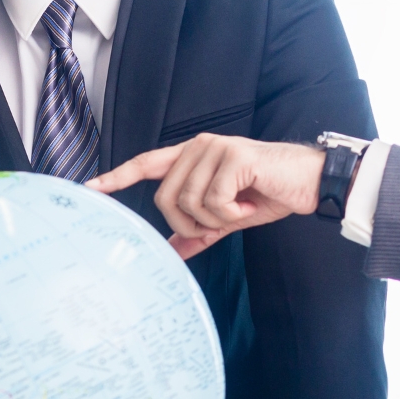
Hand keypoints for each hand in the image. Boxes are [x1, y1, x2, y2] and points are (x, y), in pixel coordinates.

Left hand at [88, 135, 327, 258]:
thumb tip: (171, 252)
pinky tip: (251, 204)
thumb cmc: (269, 195)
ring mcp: (214, 148)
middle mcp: (198, 146)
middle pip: (165, 198)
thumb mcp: (227, 218)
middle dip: (190, 223)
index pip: (147, 164)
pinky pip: (213, 201)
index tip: (88, 188)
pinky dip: (232, 214)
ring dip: (216, 219)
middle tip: (221, 223)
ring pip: (188, 202)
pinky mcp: (232, 156)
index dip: (117, 176)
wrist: (310, 184)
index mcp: (192, 156)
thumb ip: (198, 231)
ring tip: (242, 209)